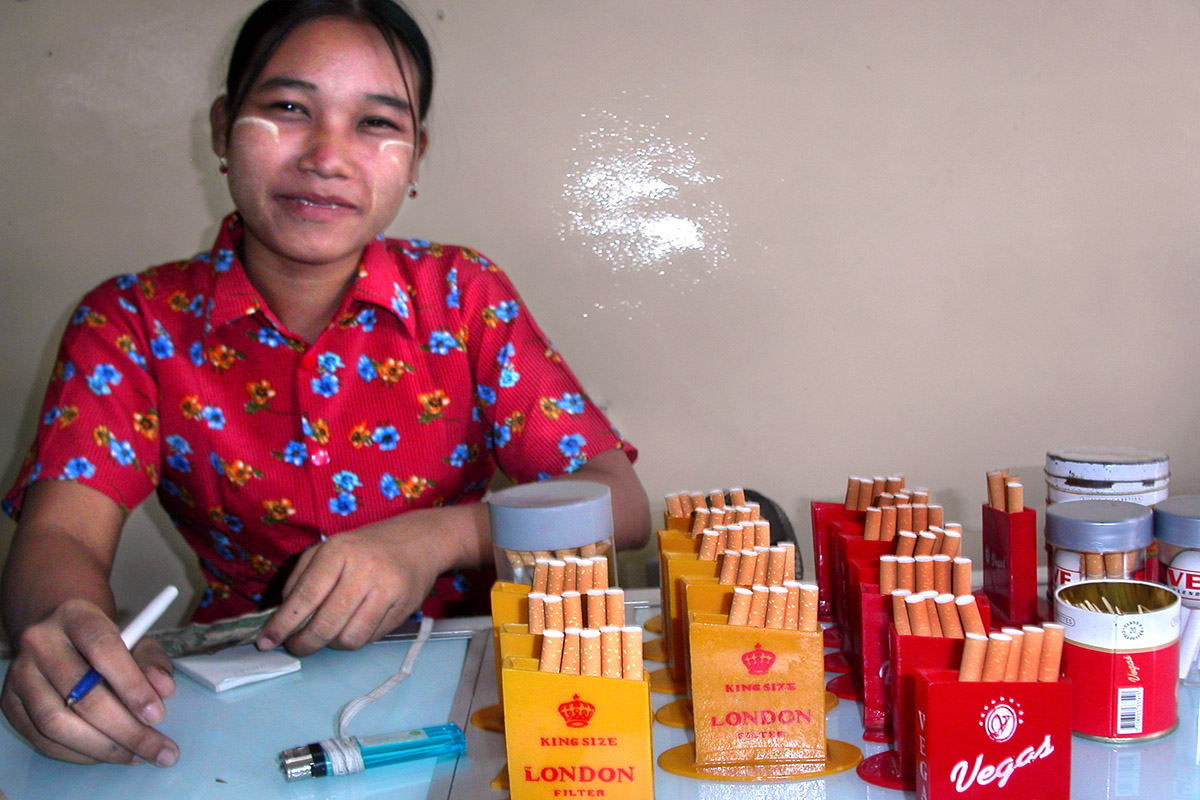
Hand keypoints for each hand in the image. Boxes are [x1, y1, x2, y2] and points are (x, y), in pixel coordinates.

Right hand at [1, 598, 177, 765]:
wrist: (57, 638)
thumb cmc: (103, 644)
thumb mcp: (135, 641)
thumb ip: (153, 663)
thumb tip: (163, 691)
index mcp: (77, 617)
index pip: (103, 649)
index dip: (132, 686)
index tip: (157, 715)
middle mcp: (41, 642)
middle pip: (81, 694)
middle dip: (125, 729)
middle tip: (155, 748)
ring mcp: (20, 673)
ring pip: (57, 722)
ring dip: (101, 747)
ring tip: (135, 755)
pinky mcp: (9, 702)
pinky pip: (41, 739)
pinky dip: (77, 753)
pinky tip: (106, 754)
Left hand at [256, 506, 479, 655]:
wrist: (419, 542)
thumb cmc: (364, 547)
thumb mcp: (328, 550)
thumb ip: (300, 580)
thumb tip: (280, 617)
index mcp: (339, 551)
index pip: (305, 596)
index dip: (283, 624)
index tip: (266, 641)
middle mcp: (365, 570)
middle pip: (326, 624)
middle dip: (304, 643)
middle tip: (295, 647)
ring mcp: (387, 590)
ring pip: (350, 638)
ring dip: (331, 645)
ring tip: (326, 637)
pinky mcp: (404, 608)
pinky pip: (371, 638)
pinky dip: (354, 639)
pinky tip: (351, 628)